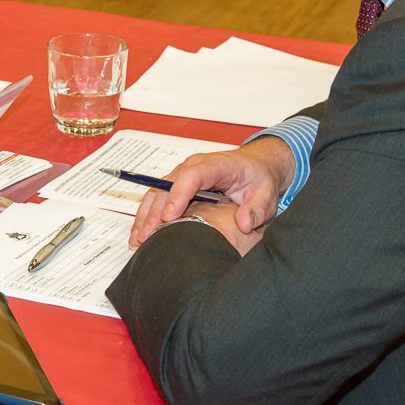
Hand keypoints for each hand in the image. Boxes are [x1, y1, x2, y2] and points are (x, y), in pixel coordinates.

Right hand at [127, 137, 293, 247]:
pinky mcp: (177, 185)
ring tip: (138, 239)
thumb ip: (257, 209)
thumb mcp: (266, 194)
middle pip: (166, 186)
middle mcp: (194, 167)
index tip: (171, 217)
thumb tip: (244, 224)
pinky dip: (147, 215)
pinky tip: (140, 233)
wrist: (256, 166)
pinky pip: (157, 198)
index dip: (178, 195)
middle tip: (148, 236)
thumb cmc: (259, 178)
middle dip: (155, 212)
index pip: (192, 176)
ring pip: (157, 192)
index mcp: (215, 165)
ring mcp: (182, 175)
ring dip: (146, 215)